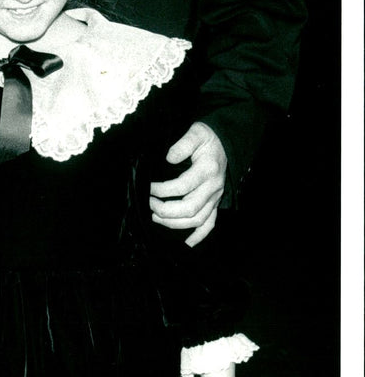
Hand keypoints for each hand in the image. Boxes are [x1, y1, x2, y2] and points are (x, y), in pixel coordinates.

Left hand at [149, 122, 226, 245]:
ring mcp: (215, 197)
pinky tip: (186, 244)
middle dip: (165, 209)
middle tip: (149, 203)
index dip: (163, 190)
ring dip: (175, 223)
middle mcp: (213, 187)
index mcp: (207, 170)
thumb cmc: (208, 137)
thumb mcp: (197, 132)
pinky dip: (199, 236)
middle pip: (190, 207)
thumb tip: (169, 158)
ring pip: (198, 219)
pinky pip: (210, 224)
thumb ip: (183, 144)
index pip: (183, 186)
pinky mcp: (215, 203)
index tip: (148, 188)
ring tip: (156, 217)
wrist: (226, 141)